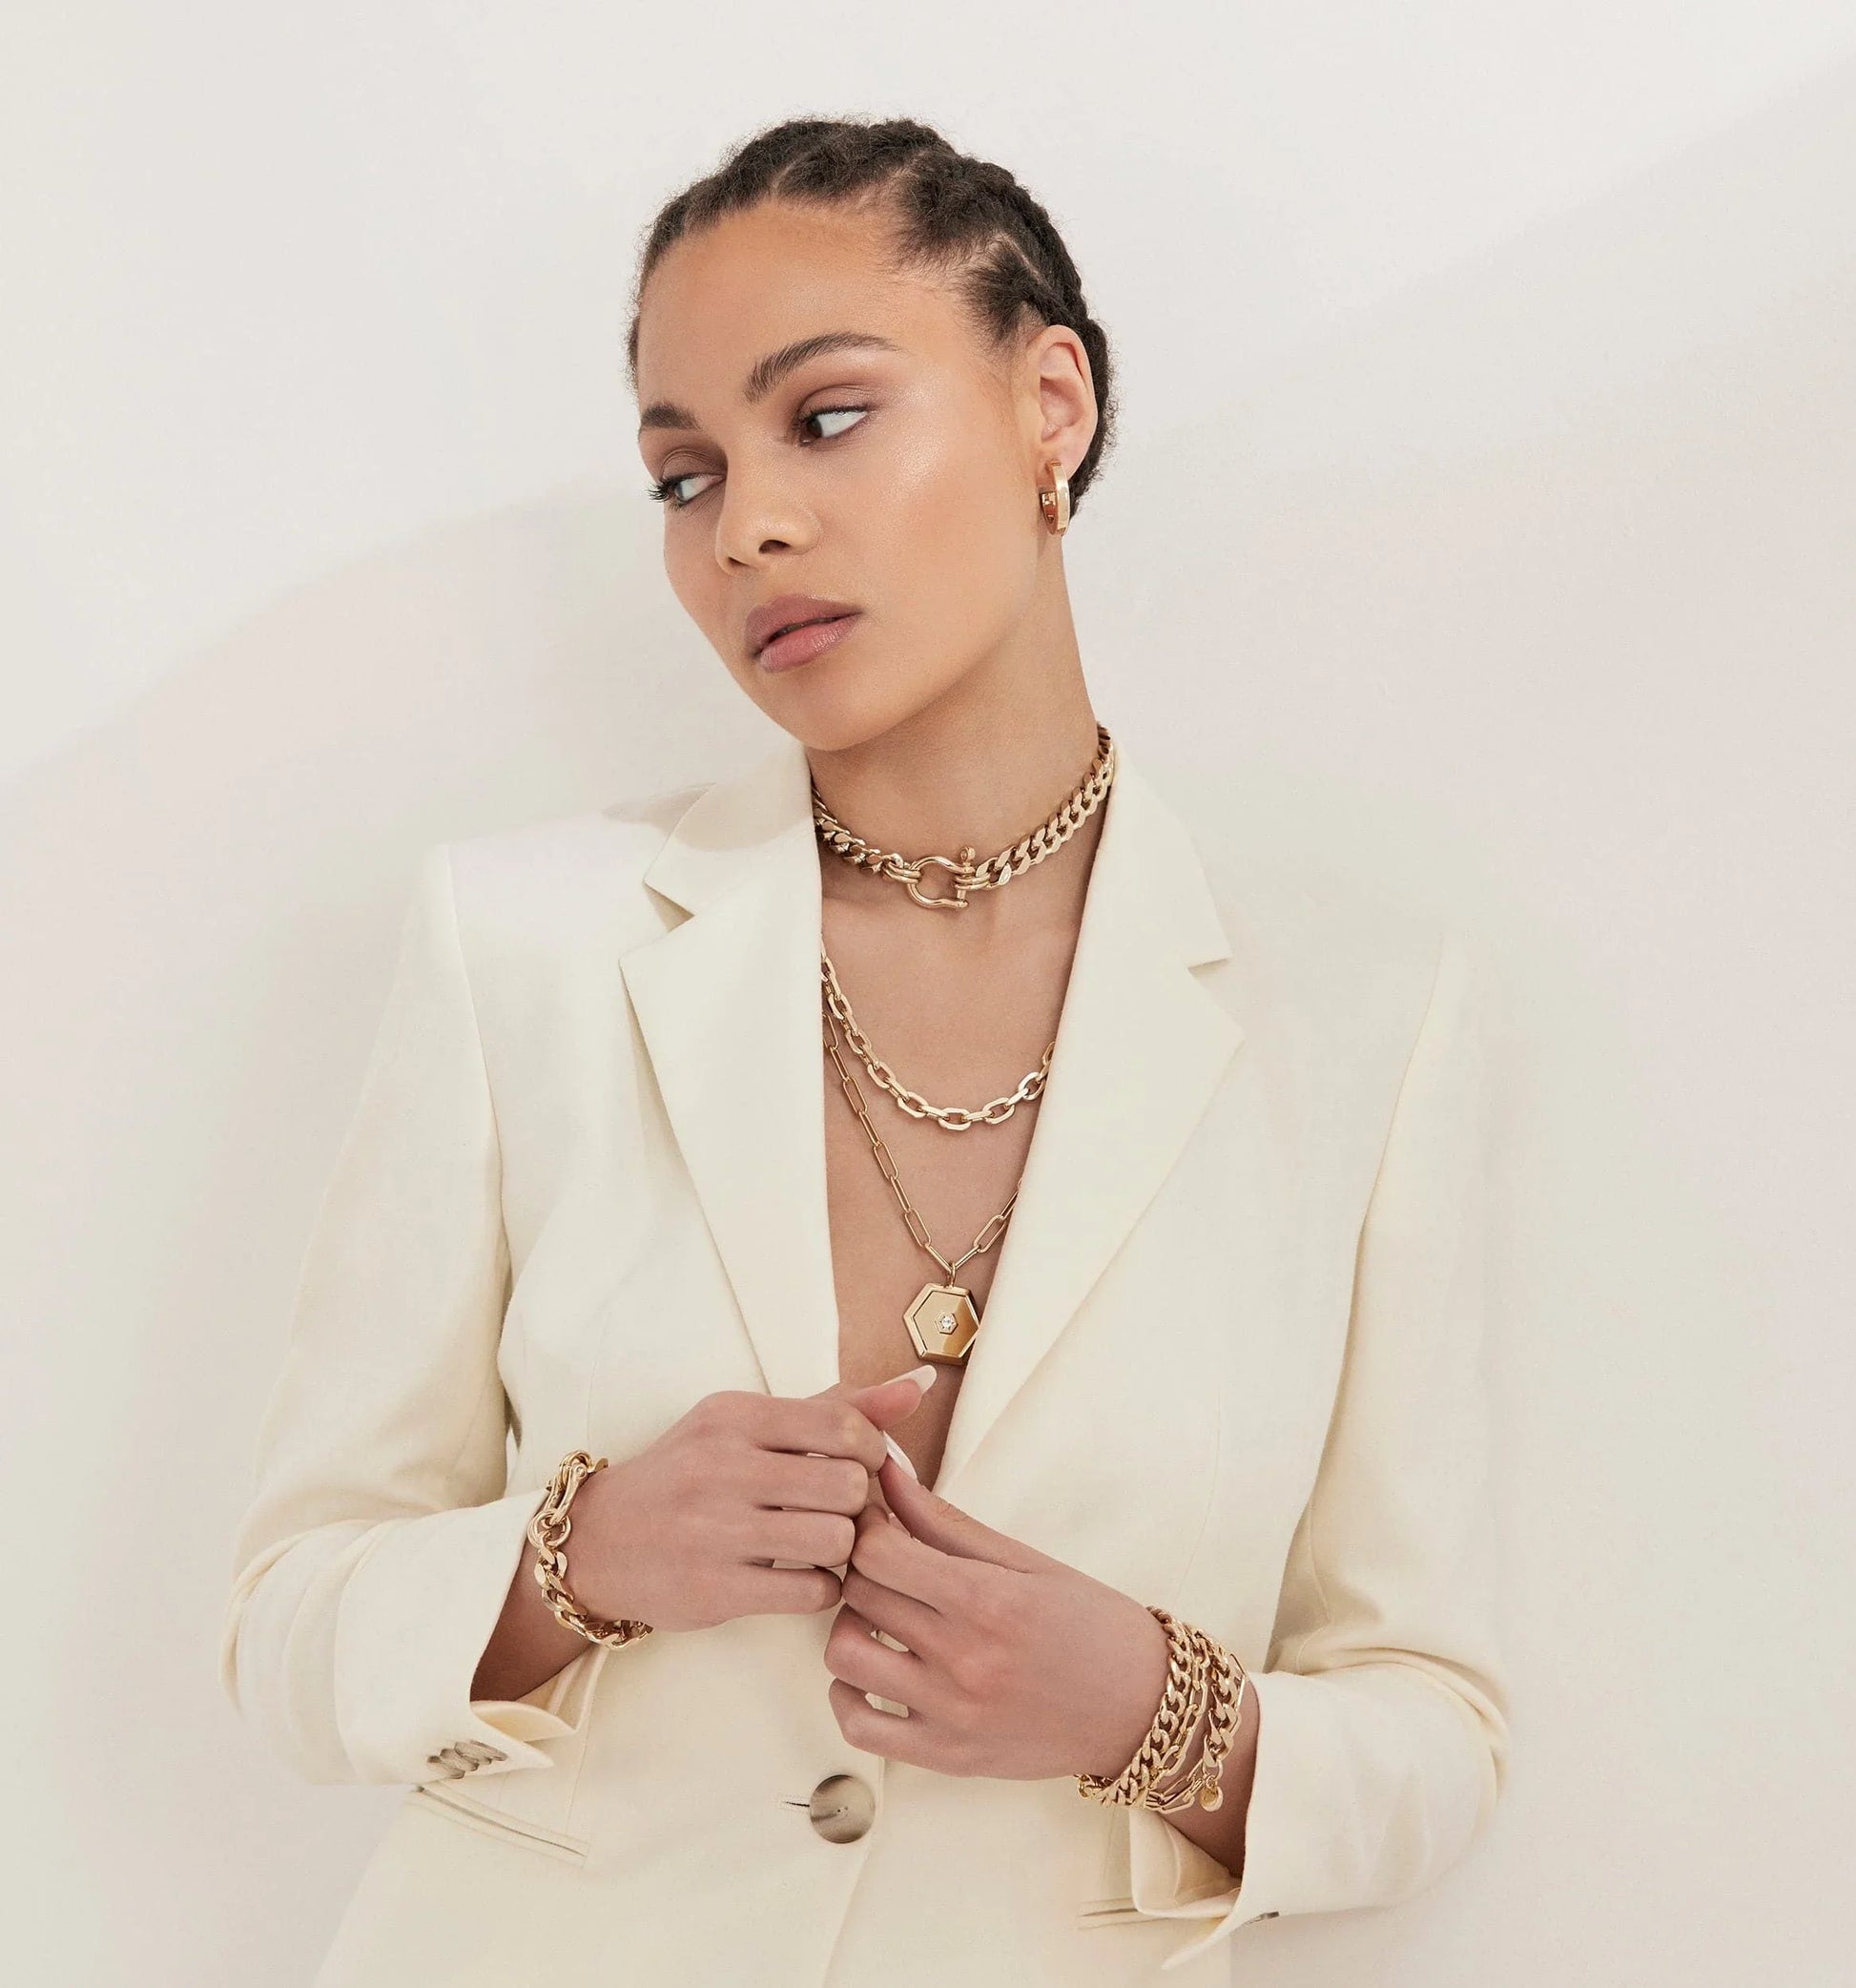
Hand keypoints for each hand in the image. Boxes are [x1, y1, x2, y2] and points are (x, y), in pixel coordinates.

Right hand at [565, 1369, 931, 1633]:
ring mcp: (715, 1530)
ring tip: (825, 1545)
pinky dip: (823, 1588)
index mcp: (734, 1416)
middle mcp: (722, 1466)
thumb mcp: (746, 1426)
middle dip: (858, 1503)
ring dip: (844, 1549)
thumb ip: (834, 1407)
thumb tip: (917, 1385)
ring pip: (836, 1539)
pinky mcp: (714, 1589)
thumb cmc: (689, 1475)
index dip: (870, 1453)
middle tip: (841, 1511)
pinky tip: (804, 1578)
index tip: (855, 1467)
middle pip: (848, 1485)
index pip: (843, 1425)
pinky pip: (812, 1591)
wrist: (598, 1542)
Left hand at [822, 1454, 1171, 1781]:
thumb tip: (886, 1473)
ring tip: (879, 1616)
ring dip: (848, 1626)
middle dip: (860, 1567)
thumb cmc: (1089, 1623)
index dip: (866, 1526)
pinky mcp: (946, 1756)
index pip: (877, 1551)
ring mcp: (952, 1714)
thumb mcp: (1024, 1560)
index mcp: (986, 1599)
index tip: (878, 1520)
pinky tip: (872, 1672)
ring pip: (844, 1658)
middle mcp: (964, 1659)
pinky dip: (847, 1696)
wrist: (1140, 1707)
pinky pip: (859, 1728)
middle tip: (881, 1559)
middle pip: (859, 1595)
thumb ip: (945, 1521)